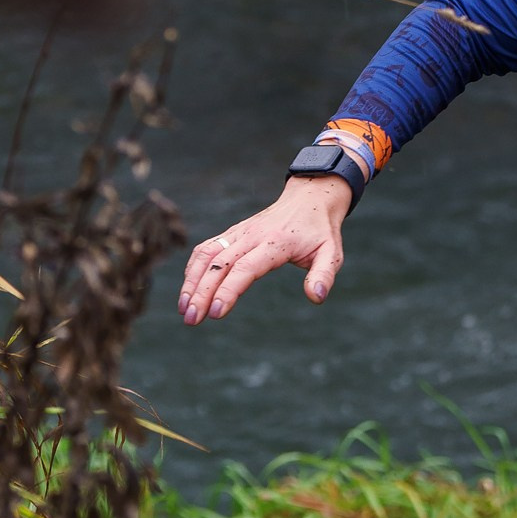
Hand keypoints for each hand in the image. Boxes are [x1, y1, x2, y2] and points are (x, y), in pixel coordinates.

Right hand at [179, 175, 351, 325]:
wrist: (311, 197)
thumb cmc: (321, 230)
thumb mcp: (332, 253)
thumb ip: (324, 275)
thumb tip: (316, 297)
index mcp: (276, 243)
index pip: (246, 268)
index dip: (229, 290)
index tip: (216, 312)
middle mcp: (252, 235)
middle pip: (219, 264)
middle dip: (201, 292)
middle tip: (191, 320)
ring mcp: (240, 232)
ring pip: (207, 254)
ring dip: (191, 281)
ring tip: (183, 309)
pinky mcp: (233, 232)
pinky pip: (207, 248)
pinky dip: (193, 267)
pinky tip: (188, 289)